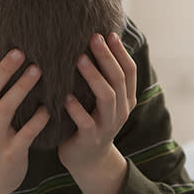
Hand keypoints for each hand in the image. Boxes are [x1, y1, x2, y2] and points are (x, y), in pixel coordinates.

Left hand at [58, 32, 136, 193]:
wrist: (88, 161)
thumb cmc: (89, 121)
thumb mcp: (101, 101)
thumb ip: (101, 79)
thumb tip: (93, 44)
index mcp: (126, 99)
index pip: (128, 71)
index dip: (120, 52)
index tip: (108, 33)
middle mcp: (121, 110)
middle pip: (118, 79)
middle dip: (107, 57)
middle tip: (93, 37)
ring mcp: (107, 125)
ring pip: (107, 97)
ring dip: (93, 77)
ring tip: (79, 60)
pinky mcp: (91, 138)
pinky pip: (86, 122)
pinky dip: (76, 109)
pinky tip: (65, 96)